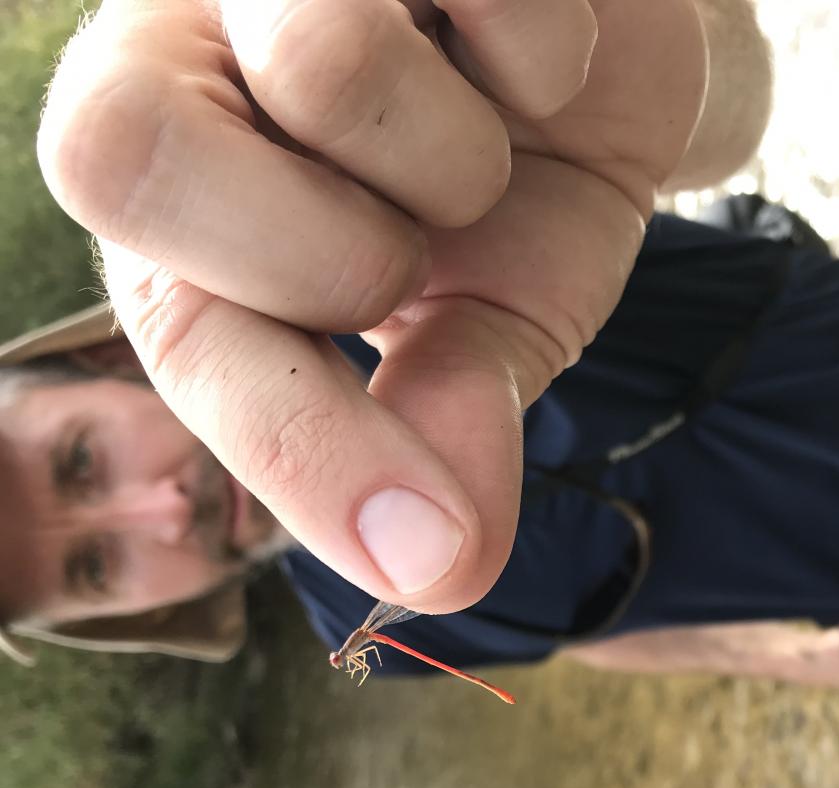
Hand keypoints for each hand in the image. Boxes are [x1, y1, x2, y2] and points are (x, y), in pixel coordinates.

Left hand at [38, 0, 707, 611]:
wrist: (618, 71)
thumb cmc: (516, 204)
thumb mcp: (478, 340)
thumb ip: (439, 434)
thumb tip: (438, 572)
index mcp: (174, 187)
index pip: (171, 315)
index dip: (296, 442)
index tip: (425, 546)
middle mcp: (181, 41)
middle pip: (110, 150)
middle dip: (331, 255)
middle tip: (415, 249)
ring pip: (317, 58)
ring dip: (457, 158)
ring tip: (486, 141)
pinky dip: (547, 64)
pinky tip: (535, 51)